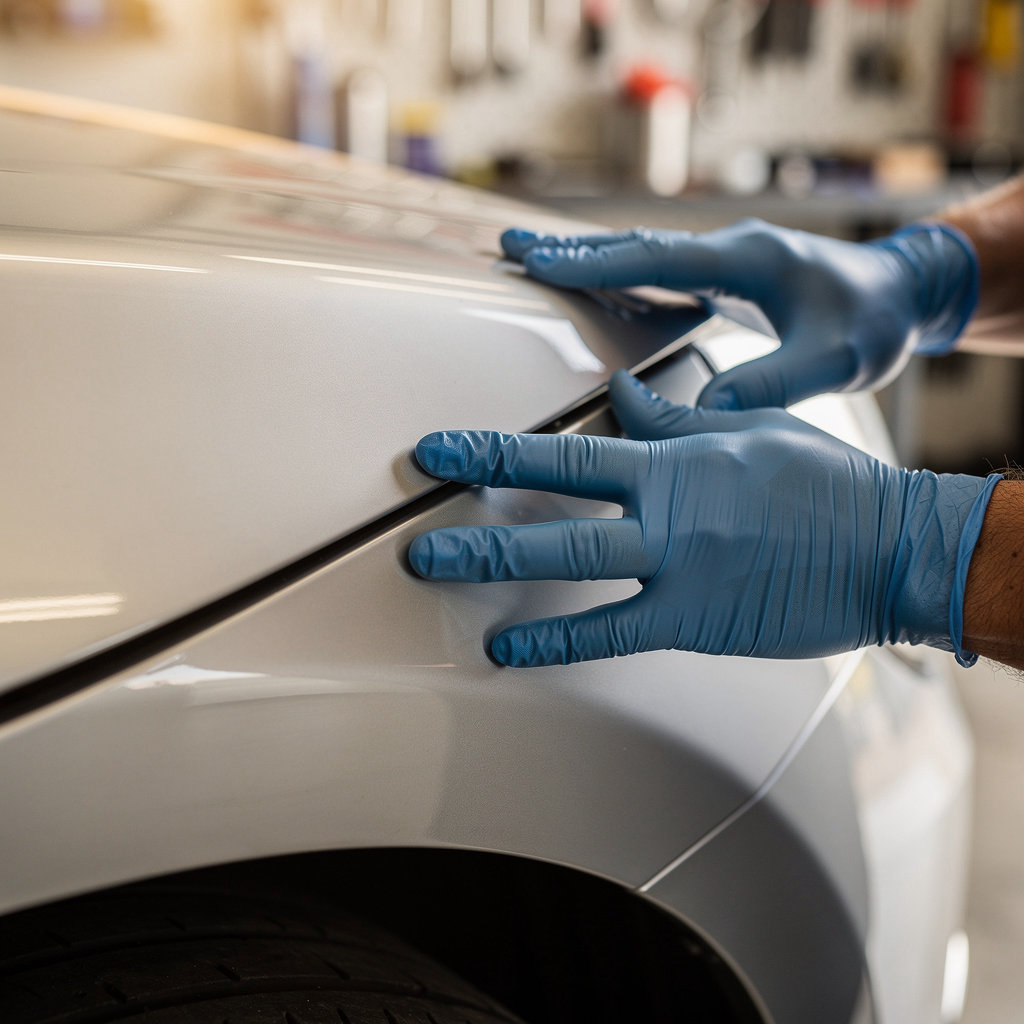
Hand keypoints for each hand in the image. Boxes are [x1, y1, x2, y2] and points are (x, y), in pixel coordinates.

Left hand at [410, 371, 997, 667]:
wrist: (886, 548)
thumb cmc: (823, 484)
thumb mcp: (747, 430)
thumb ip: (675, 419)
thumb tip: (624, 393)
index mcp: (674, 457)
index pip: (567, 447)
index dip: (495, 447)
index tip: (441, 446)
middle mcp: (664, 507)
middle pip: (552, 500)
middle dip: (476, 503)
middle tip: (414, 506)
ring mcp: (674, 564)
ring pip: (568, 559)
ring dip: (494, 561)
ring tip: (432, 567)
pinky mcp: (691, 617)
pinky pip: (609, 631)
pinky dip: (553, 640)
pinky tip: (504, 648)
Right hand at [502, 220, 977, 409]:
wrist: (904, 295)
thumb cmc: (875, 322)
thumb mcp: (837, 360)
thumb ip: (773, 382)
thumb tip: (704, 415)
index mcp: (747, 261)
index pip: (656, 259)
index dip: (595, 264)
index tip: (540, 264)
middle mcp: (729, 251)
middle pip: (634, 247)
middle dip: (570, 250)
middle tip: (510, 250)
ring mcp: (724, 261)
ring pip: (641, 256)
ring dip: (586, 259)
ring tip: (530, 261)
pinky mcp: (725, 279)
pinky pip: (658, 274)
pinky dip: (616, 277)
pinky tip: (590, 289)